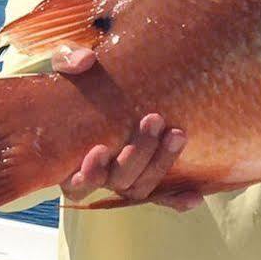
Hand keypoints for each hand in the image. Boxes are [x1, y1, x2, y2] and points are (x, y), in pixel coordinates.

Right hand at [49, 46, 197, 210]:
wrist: (96, 87)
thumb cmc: (74, 80)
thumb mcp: (65, 64)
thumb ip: (66, 59)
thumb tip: (83, 60)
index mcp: (69, 158)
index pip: (76, 182)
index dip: (88, 173)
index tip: (98, 149)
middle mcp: (97, 174)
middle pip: (117, 181)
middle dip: (137, 156)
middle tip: (153, 119)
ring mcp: (122, 177)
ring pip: (140, 186)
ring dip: (160, 164)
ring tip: (177, 134)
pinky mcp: (144, 175)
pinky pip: (160, 195)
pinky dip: (176, 199)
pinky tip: (195, 197)